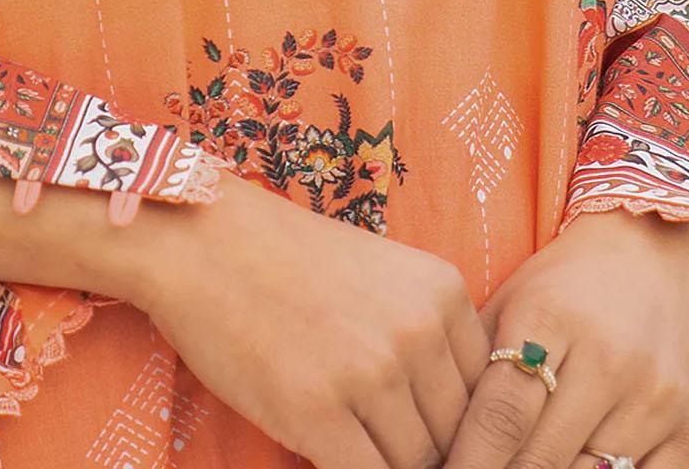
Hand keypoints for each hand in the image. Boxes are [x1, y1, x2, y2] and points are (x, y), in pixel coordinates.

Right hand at [118, 167, 490, 468]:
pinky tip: (326, 456)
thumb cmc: (289, 261)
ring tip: (357, 445)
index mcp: (443, 292)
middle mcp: (418, 330)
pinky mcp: (317, 410)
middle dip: (428, 454)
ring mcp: (370, 371)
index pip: (485, 394)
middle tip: (386, 443)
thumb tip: (455, 421)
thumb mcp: (384, 277)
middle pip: (454, 435)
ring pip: (413, 464)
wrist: (204, 241)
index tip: (429, 435)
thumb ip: (426, 335)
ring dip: (387, 463)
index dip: (459, 428)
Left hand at [443, 203, 688, 468]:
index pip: (501, 414)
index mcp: (551, 318)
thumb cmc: (566, 285)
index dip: (467, 461)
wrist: (656, 255)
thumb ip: (477, 368)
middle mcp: (610, 359)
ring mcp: (655, 399)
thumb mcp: (512, 303)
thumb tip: (436, 435)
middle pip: (540, 459)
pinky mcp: (688, 432)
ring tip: (519, 464)